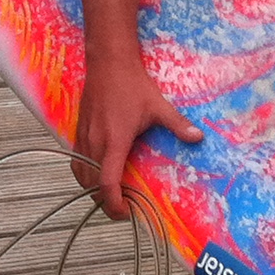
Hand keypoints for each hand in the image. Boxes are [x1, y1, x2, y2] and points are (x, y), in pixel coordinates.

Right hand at [72, 54, 202, 218]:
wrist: (108, 61)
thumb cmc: (132, 84)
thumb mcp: (158, 106)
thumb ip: (177, 124)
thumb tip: (198, 137)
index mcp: (114, 140)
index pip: (107, 183)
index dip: (113, 204)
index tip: (124, 212)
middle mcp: (95, 141)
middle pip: (91, 185)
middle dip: (104, 201)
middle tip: (122, 207)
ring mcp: (84, 136)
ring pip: (81, 174)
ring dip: (92, 189)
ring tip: (110, 194)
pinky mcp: (78, 130)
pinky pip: (76, 161)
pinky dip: (84, 174)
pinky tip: (96, 173)